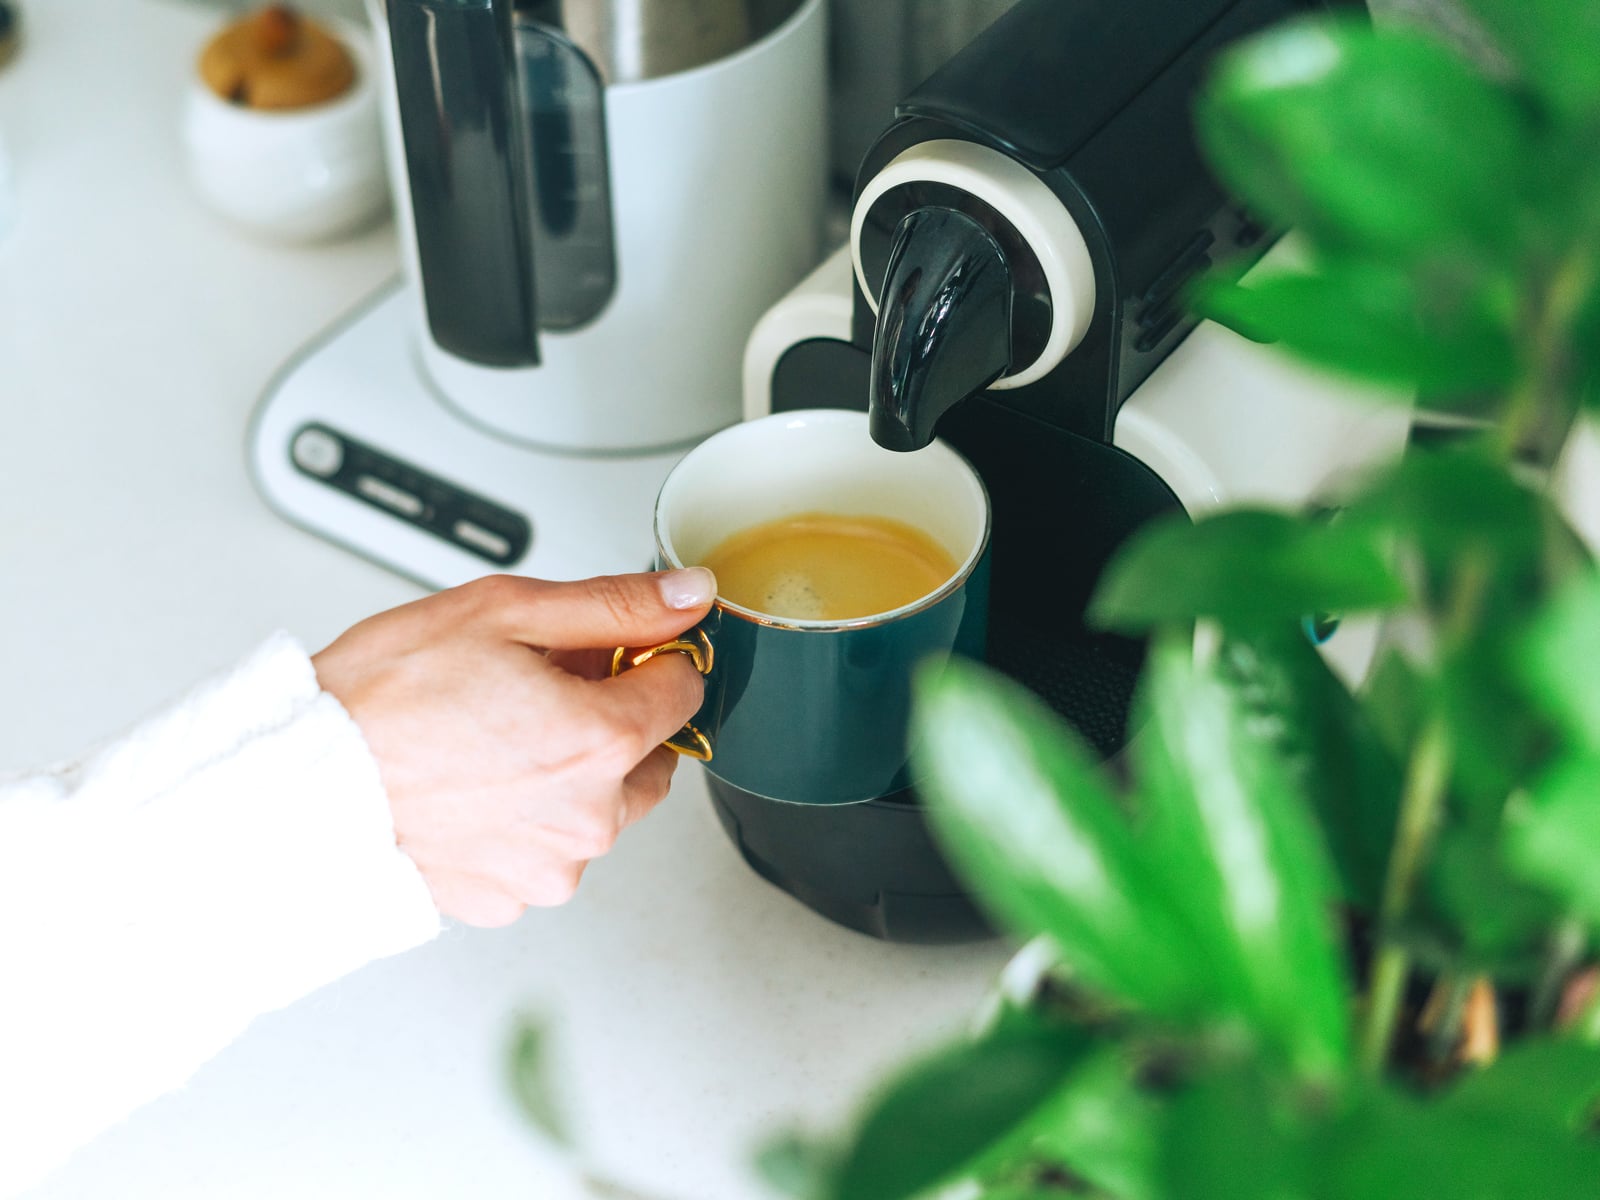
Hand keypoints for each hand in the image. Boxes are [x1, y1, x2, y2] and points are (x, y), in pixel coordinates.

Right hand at [312, 569, 715, 926]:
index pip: (685, 689)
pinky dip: (525, 819)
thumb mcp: (503, 612)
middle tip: (538, 688)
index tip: (607, 651)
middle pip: (650, 755)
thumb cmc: (382, 698)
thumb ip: (614, 604)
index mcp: (602, 741)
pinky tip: (472, 786)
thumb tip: (687, 594)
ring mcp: (550, 868)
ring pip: (599, 807)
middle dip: (614, 718)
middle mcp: (590, 819)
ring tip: (492, 739)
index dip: (648, 657)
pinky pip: (545, 849)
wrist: (297, 783)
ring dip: (572, 773)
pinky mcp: (510, 898)